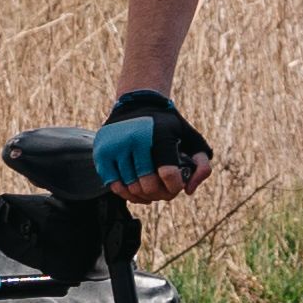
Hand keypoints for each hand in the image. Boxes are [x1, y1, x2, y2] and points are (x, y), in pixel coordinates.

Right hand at [98, 89, 213, 202]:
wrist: (138, 105)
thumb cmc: (168, 127)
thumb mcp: (192, 139)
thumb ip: (202, 165)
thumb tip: (188, 190)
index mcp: (159, 134)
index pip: (167, 174)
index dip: (174, 187)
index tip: (176, 186)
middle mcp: (134, 138)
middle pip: (147, 185)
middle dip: (160, 194)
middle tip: (164, 192)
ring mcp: (114, 145)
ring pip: (130, 188)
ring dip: (145, 196)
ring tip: (153, 192)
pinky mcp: (101, 152)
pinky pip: (113, 186)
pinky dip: (127, 194)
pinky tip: (137, 192)